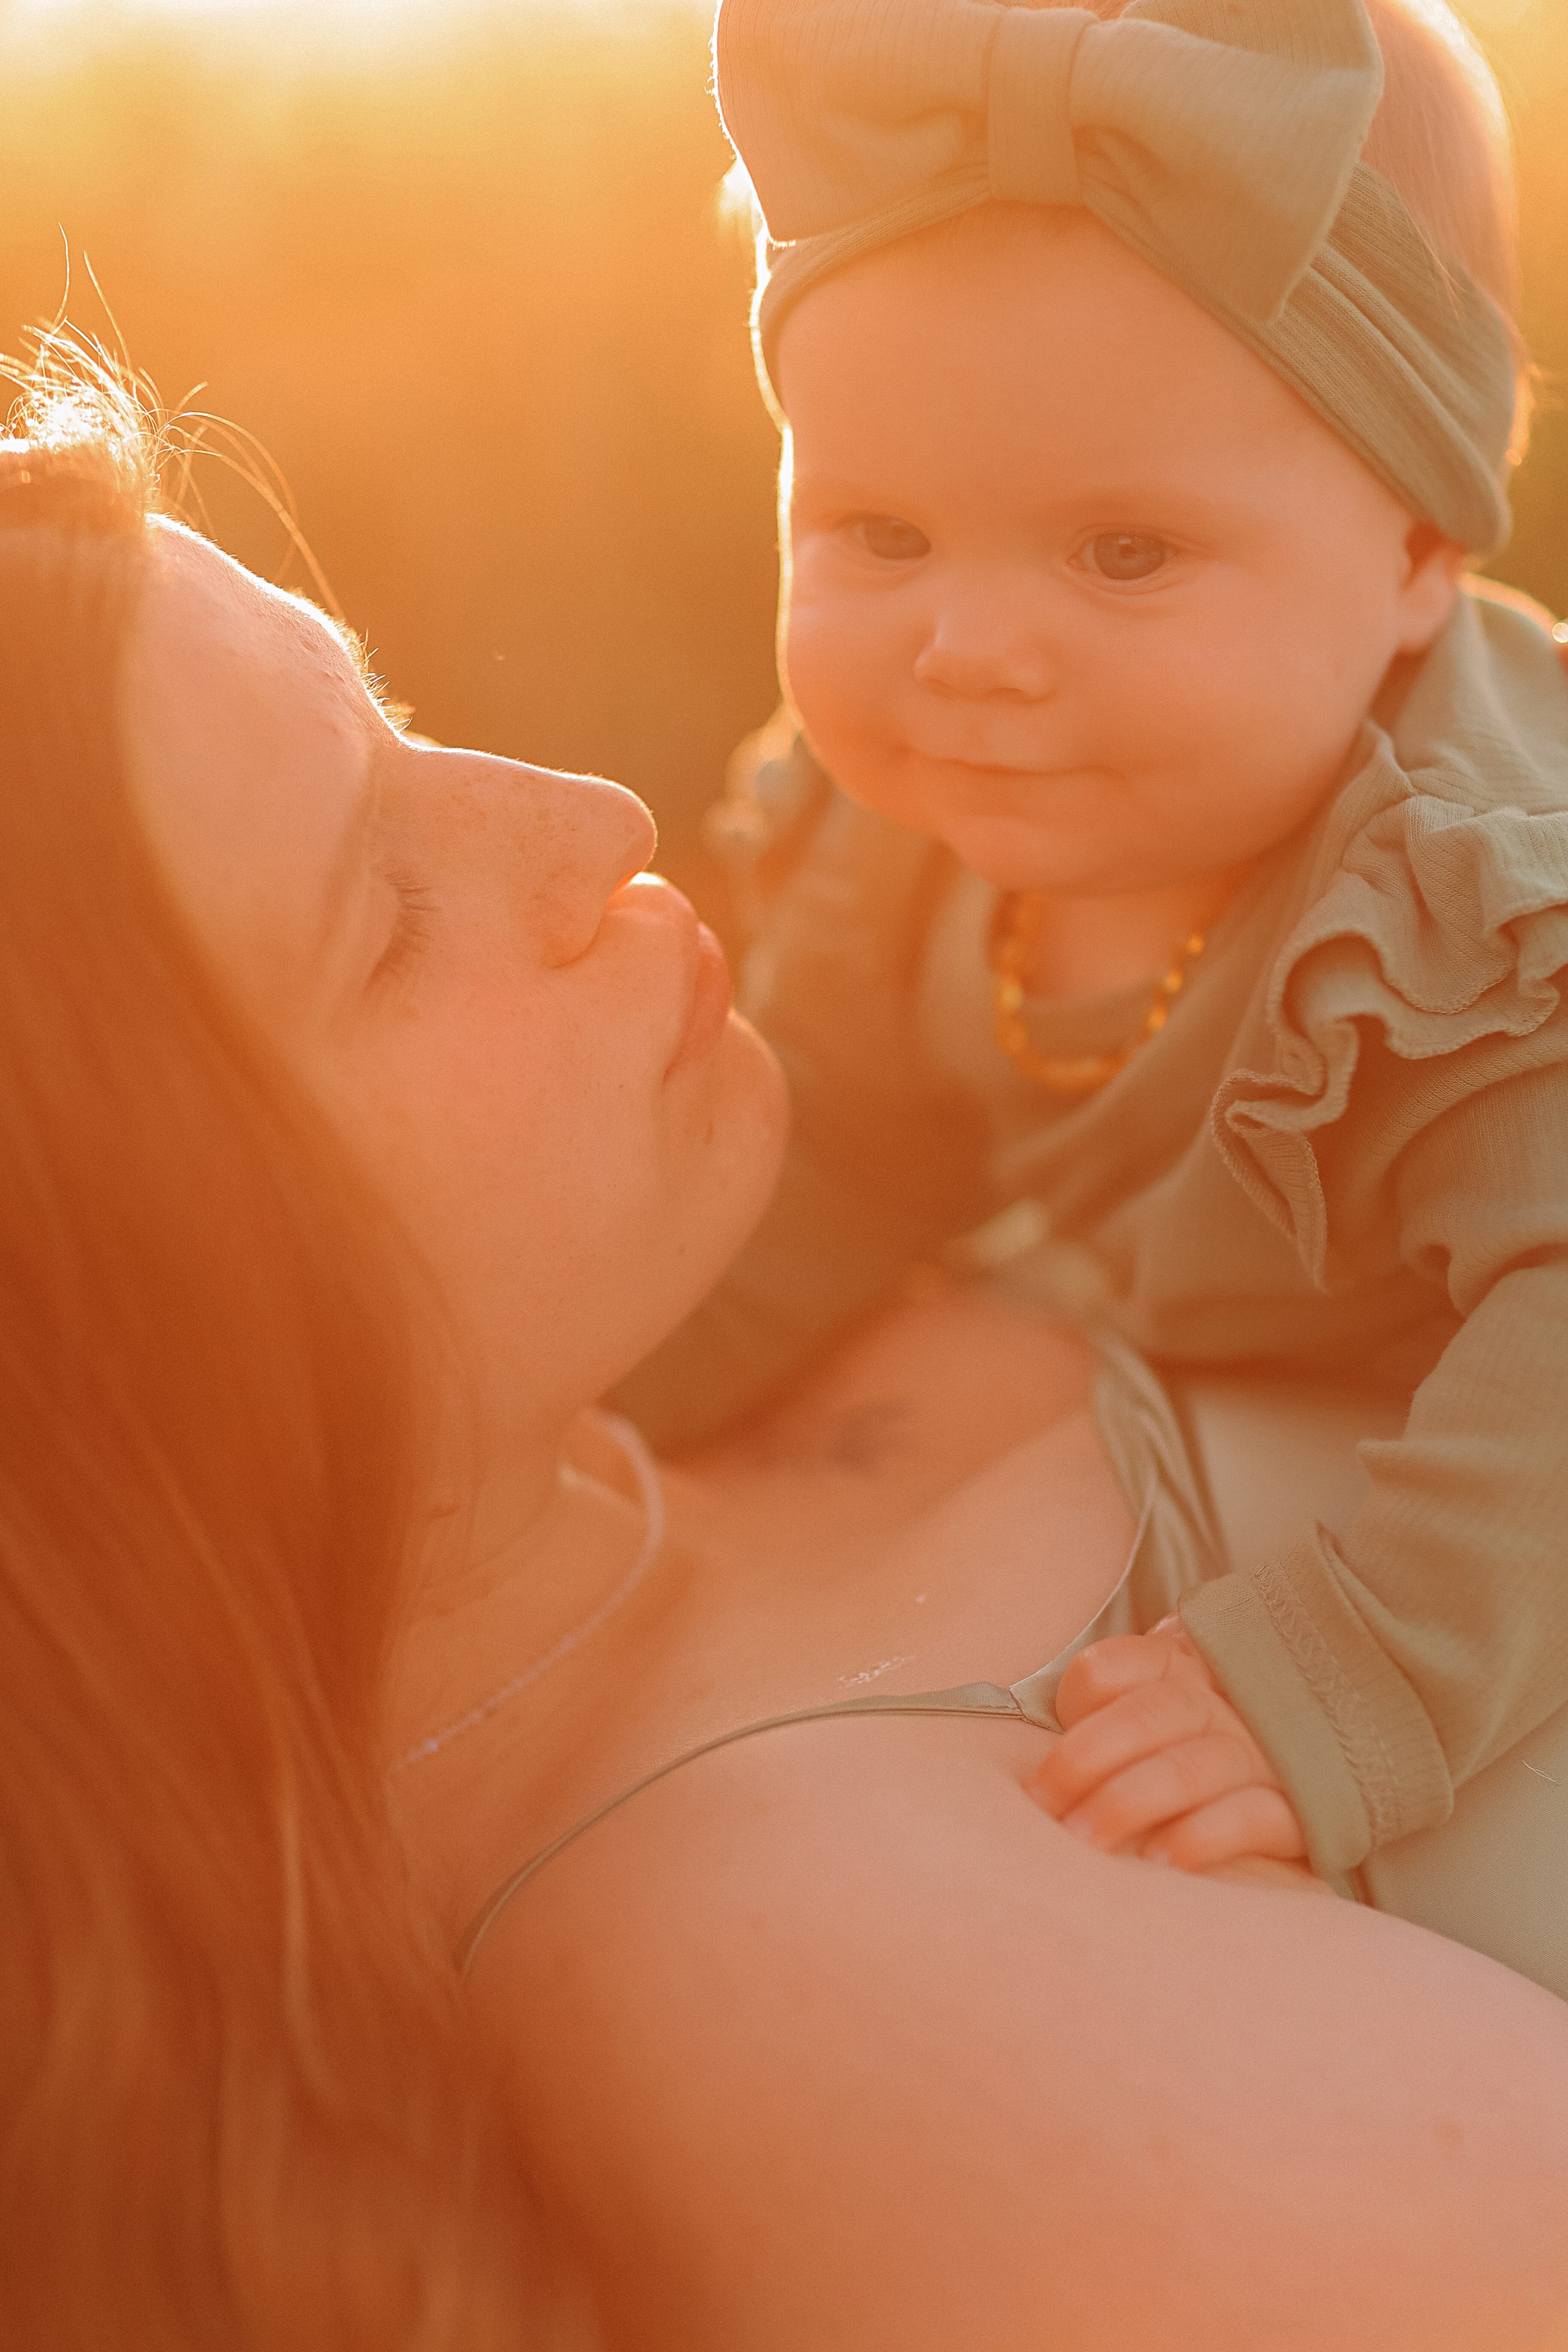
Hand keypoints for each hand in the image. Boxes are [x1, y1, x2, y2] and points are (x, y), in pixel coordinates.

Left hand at [1025, 1616, 1310, 1872]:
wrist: (1301, 1780)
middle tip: (1045, 1810)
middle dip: (1089, 1758)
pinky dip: (1206, 1835)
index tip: (1039, 1768)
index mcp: (1174, 1668)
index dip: (1076, 1702)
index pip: (1115, 1666)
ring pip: (1194, 1765)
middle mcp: (1219, 1704)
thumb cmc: (1184, 1758)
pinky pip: (1255, 1816)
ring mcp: (1264, 1752)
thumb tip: (1025, 1765)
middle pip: (1151, 1713)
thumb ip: (1097, 1720)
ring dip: (1134, 1800)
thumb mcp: (1144, 1720)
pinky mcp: (1300, 1809)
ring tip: (1088, 1842)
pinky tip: (1163, 1863)